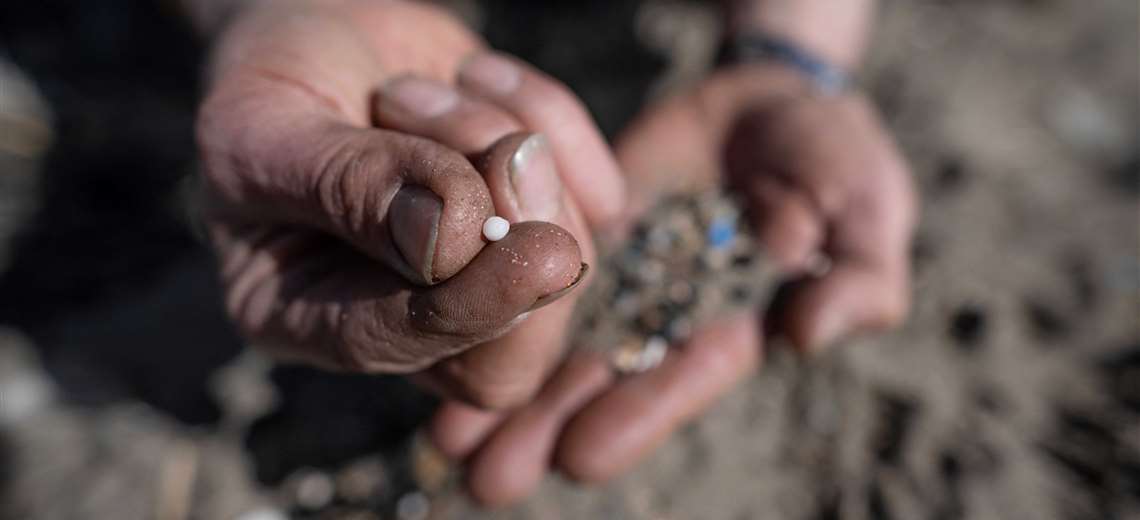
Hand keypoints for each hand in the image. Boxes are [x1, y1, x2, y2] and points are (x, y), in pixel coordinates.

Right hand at [196, 0, 624, 407]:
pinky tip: (477, 78)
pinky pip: (598, 194)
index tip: (536, 250)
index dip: (475, 306)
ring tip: (429, 90)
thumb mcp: (270, 126)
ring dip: (507, 142)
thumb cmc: (273, 80)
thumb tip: (446, 241)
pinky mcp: (540, 219)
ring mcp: (482, 273)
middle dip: (521, 226)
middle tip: (502, 143)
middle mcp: (405, 315)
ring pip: (562, 253)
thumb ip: (349, 185)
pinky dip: (546, 114)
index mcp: (310, 320)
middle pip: (513, 339)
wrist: (323, 25)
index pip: (407, 348)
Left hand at [428, 63, 916, 505]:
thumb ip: (857, 272)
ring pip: (550, 342)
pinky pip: (525, 274)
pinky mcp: (571, 236)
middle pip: (600, 382)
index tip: (582, 457)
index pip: (683, 378)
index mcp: (732, 325)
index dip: (635, 415)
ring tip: (447, 441)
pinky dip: (485, 310)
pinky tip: (436, 345)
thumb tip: (810, 333)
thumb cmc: (828, 153)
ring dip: (501, 393)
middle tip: (489, 479)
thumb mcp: (863, 203)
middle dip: (546, 431)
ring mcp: (613, 280)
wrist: (761, 100)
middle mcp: (661, 319)